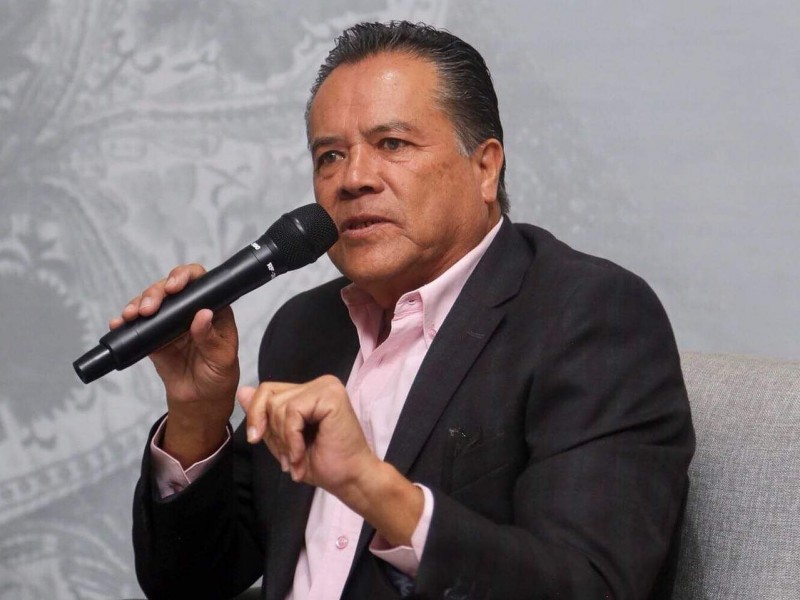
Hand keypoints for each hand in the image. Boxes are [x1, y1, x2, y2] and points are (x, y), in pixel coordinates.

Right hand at [111, 264, 238, 463]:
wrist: (199, 399)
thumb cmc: (218, 376)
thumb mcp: (221, 359)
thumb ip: (210, 338)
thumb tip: (202, 314)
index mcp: (213, 309)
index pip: (200, 282)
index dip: (185, 277)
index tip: (174, 287)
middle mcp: (190, 310)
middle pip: (169, 287)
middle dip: (155, 293)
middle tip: (148, 309)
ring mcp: (170, 322)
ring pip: (152, 302)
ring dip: (138, 304)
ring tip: (131, 315)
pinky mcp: (153, 336)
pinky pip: (137, 325)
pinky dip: (125, 322)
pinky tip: (118, 323)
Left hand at [237, 376, 424, 545]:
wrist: (350, 480)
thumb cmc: (323, 464)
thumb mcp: (282, 440)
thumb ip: (265, 416)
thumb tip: (242, 390)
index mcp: (309, 392)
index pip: (267, 391)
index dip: (256, 416)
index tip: (256, 440)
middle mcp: (319, 384)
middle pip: (270, 396)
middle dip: (273, 432)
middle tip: (289, 457)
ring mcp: (327, 386)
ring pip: (279, 405)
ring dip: (284, 440)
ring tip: (297, 458)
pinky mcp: (331, 395)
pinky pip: (293, 411)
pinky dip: (292, 439)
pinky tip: (302, 453)